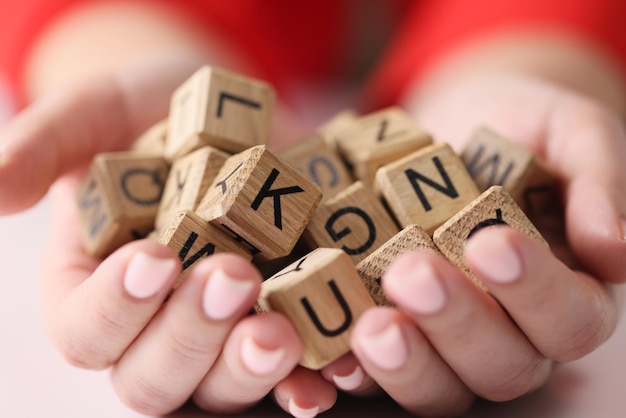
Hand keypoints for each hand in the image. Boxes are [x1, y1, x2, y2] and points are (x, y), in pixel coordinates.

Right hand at [0, 55, 312, 415]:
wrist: (236, 115)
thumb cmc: (158, 112)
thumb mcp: (101, 111)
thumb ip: (49, 143)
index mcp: (94, 287)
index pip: (84, 329)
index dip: (114, 306)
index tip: (153, 257)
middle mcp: (153, 327)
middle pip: (152, 378)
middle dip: (190, 336)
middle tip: (231, 278)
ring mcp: (218, 335)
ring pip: (217, 390)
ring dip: (248, 369)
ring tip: (280, 331)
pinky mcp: (276, 325)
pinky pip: (286, 374)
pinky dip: (304, 381)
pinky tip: (330, 370)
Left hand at [326, 74, 625, 415]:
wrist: (454, 124)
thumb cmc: (522, 128)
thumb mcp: (571, 134)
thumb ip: (599, 184)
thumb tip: (615, 250)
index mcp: (566, 292)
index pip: (569, 318)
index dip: (535, 292)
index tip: (491, 244)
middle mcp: (509, 331)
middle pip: (500, 364)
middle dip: (456, 324)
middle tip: (413, 276)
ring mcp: (446, 340)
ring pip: (440, 385)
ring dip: (404, 362)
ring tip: (371, 325)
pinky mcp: (391, 328)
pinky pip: (374, 370)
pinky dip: (352, 369)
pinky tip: (330, 355)